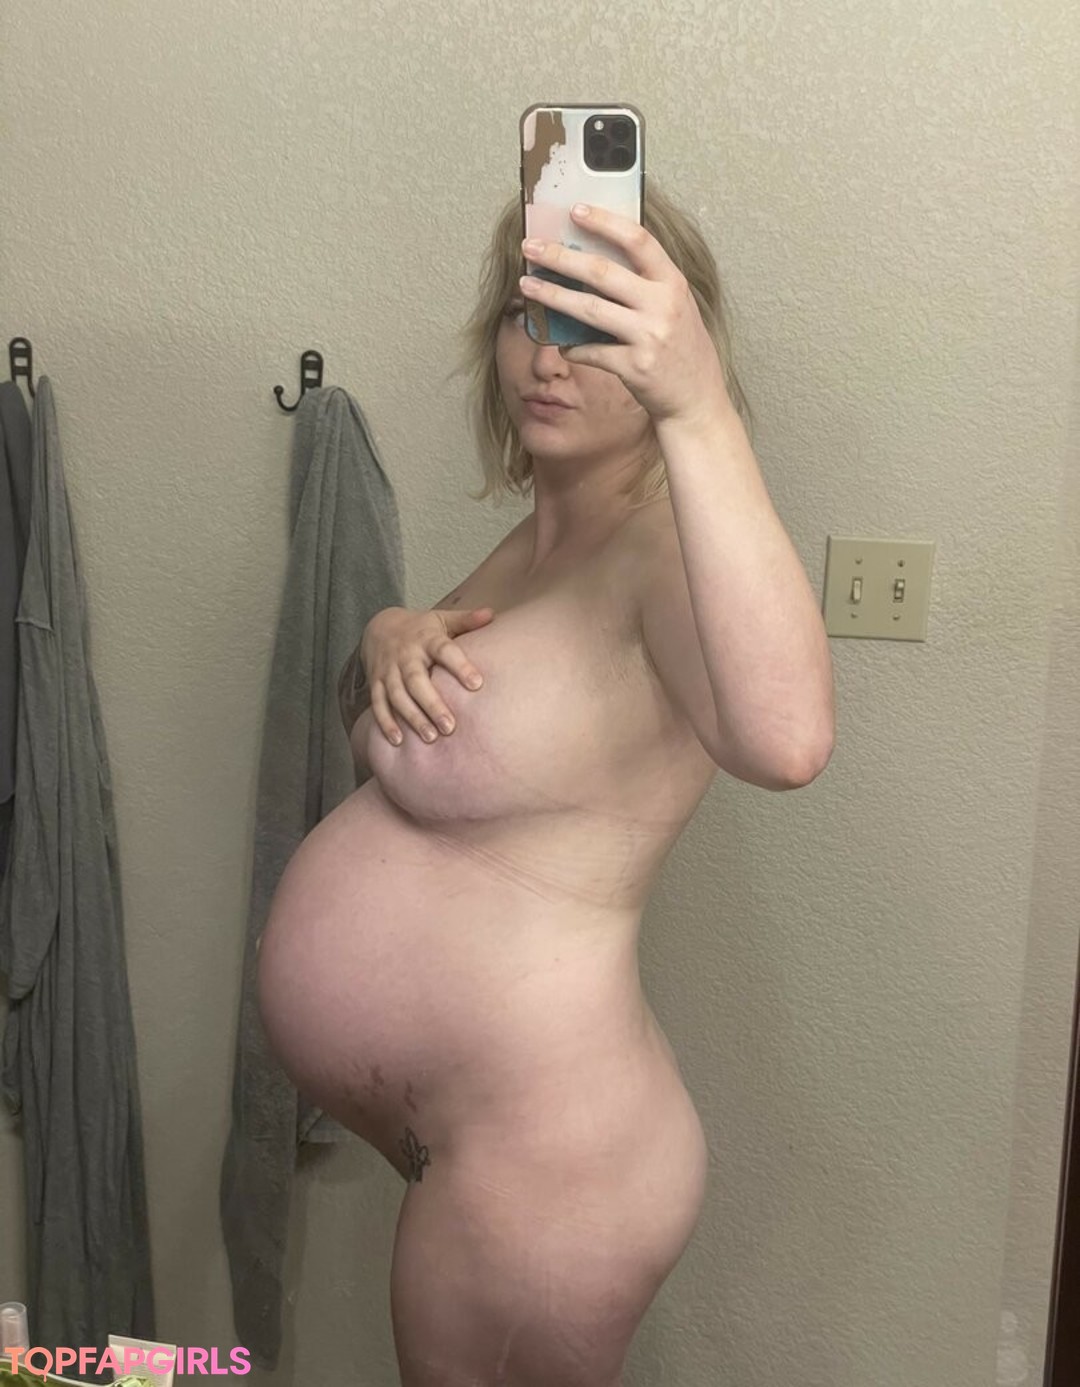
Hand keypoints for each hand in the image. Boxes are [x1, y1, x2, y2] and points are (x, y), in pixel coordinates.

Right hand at [360, 605, 493, 744]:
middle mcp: (405, 656)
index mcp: (427, 639)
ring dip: (412, 717)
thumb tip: (492, 615)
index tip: (477, 684)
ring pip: (397, 696)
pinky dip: (385, 722)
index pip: (444, 651)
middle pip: (416, 681)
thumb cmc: (421, 629)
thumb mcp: (442, 619)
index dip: (460, 666)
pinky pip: (378, 704)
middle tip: (450, 727)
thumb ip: (466, 620)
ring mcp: (388, 671)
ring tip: (430, 737)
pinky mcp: (376, 683)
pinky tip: (398, 741)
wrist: (379, 627)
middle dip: (432, 704)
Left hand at [519, 202, 731, 429]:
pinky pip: (592, 351)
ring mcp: (648, 337)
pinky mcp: (634, 368)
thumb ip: (647, 284)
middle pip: (603, 272)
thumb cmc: (682, 350)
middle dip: (561, 257)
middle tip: (532, 247)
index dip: (605, 222)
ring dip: (553, 296)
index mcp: (673, 283)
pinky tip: (561, 344)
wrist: (697, 400)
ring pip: (590, 310)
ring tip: (527, 285)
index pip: (638, 240)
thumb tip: (596, 261)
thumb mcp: (676, 306)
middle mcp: (662, 306)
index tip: (575, 211)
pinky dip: (572, 347)